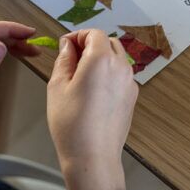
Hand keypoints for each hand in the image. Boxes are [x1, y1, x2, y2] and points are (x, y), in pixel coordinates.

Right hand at [47, 29, 138, 189]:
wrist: (93, 156)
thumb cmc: (71, 124)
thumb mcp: (57, 86)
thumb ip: (64, 60)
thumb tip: (68, 47)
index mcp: (102, 60)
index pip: (94, 33)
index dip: (78, 36)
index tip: (65, 47)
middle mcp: (121, 67)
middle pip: (108, 43)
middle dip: (90, 45)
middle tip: (71, 60)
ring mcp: (130, 82)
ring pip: (117, 59)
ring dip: (100, 59)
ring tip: (80, 77)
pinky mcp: (132, 97)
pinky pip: (121, 75)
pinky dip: (108, 74)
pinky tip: (92, 92)